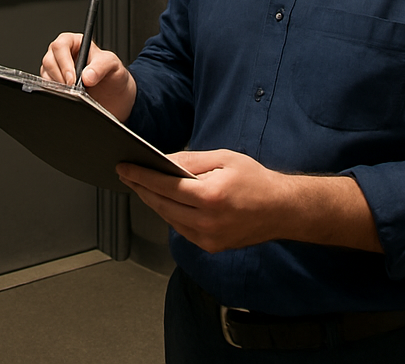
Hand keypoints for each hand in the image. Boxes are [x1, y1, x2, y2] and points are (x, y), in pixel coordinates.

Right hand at [40, 32, 136, 121]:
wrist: (113, 94)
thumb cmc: (111, 73)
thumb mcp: (112, 64)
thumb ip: (101, 67)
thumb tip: (86, 76)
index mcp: (75, 42)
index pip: (61, 45)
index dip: (64, 62)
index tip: (73, 78)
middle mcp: (62, 54)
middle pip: (49, 60)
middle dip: (61, 77)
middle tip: (74, 88)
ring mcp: (56, 69)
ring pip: (45, 75)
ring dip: (58, 86)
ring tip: (75, 93)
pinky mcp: (53, 83)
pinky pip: (46, 88)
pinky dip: (56, 93)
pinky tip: (69, 96)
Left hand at [117, 149, 382, 254]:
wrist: (281, 209)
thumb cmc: (255, 179)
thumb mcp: (223, 158)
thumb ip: (191, 160)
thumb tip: (163, 161)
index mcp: (209, 196)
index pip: (164, 186)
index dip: (140, 175)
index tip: (124, 167)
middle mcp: (206, 221)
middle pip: (161, 204)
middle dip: (141, 188)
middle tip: (126, 174)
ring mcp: (208, 238)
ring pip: (168, 219)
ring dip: (152, 202)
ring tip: (141, 185)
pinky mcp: (210, 246)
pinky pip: (181, 229)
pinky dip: (170, 214)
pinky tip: (164, 201)